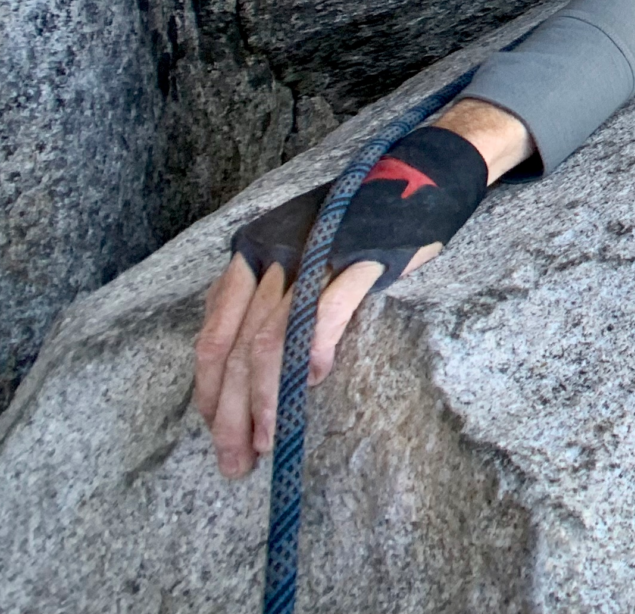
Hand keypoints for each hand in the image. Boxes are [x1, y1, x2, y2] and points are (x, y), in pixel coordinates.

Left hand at [190, 98, 531, 477]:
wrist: (424, 171)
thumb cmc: (366, 219)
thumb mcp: (307, 249)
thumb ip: (276, 294)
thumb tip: (255, 366)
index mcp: (254, 250)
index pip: (214, 331)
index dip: (210, 387)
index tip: (216, 428)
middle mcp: (275, 251)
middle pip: (236, 345)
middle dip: (230, 412)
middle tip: (235, 461)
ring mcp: (316, 253)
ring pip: (269, 339)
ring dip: (265, 399)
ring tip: (269, 441)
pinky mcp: (357, 257)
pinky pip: (321, 312)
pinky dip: (311, 351)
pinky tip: (313, 380)